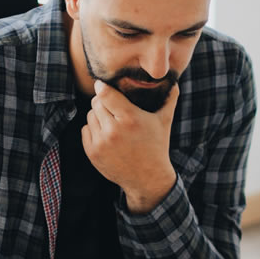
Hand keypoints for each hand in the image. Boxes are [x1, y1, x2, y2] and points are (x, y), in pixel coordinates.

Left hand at [82, 80, 178, 213]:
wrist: (147, 178)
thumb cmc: (157, 146)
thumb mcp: (165, 121)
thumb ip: (170, 98)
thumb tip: (174, 80)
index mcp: (130, 119)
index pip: (105, 94)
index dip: (102, 87)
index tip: (102, 84)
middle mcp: (113, 131)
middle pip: (96, 102)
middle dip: (103, 101)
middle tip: (112, 106)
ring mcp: (101, 143)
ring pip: (90, 115)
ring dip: (98, 115)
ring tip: (111, 122)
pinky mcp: (92, 153)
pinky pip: (85, 129)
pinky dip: (93, 129)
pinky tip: (106, 134)